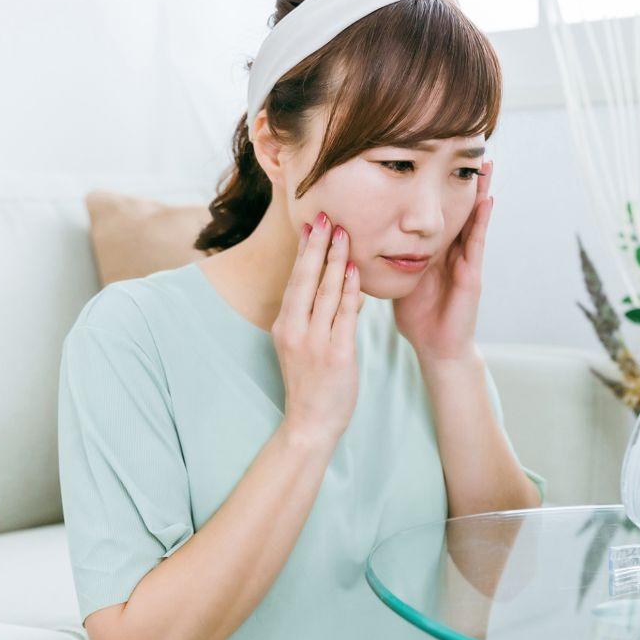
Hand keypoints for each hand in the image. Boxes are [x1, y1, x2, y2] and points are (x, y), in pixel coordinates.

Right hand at [273, 212, 361, 450]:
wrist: (310, 423)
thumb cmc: (311, 384)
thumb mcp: (303, 345)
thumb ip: (315, 316)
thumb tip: (335, 283)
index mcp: (284, 326)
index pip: (295, 280)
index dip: (304, 251)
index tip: (311, 224)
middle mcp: (295, 330)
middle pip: (306, 279)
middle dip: (317, 246)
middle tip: (325, 216)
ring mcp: (314, 342)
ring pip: (326, 292)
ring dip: (335, 260)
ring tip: (344, 233)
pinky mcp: (336, 354)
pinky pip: (344, 315)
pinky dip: (350, 290)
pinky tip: (354, 270)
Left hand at [392, 159, 494, 362]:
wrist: (436, 347)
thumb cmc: (418, 316)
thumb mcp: (400, 277)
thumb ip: (389, 257)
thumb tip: (360, 237)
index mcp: (436, 250)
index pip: (438, 211)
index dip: (440, 186)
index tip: (439, 156)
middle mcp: (453, 251)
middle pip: (460, 207)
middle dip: (465, 179)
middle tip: (472, 146)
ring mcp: (466, 261)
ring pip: (473, 219)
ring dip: (480, 191)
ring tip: (486, 164)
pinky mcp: (472, 274)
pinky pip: (477, 242)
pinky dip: (482, 220)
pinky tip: (488, 199)